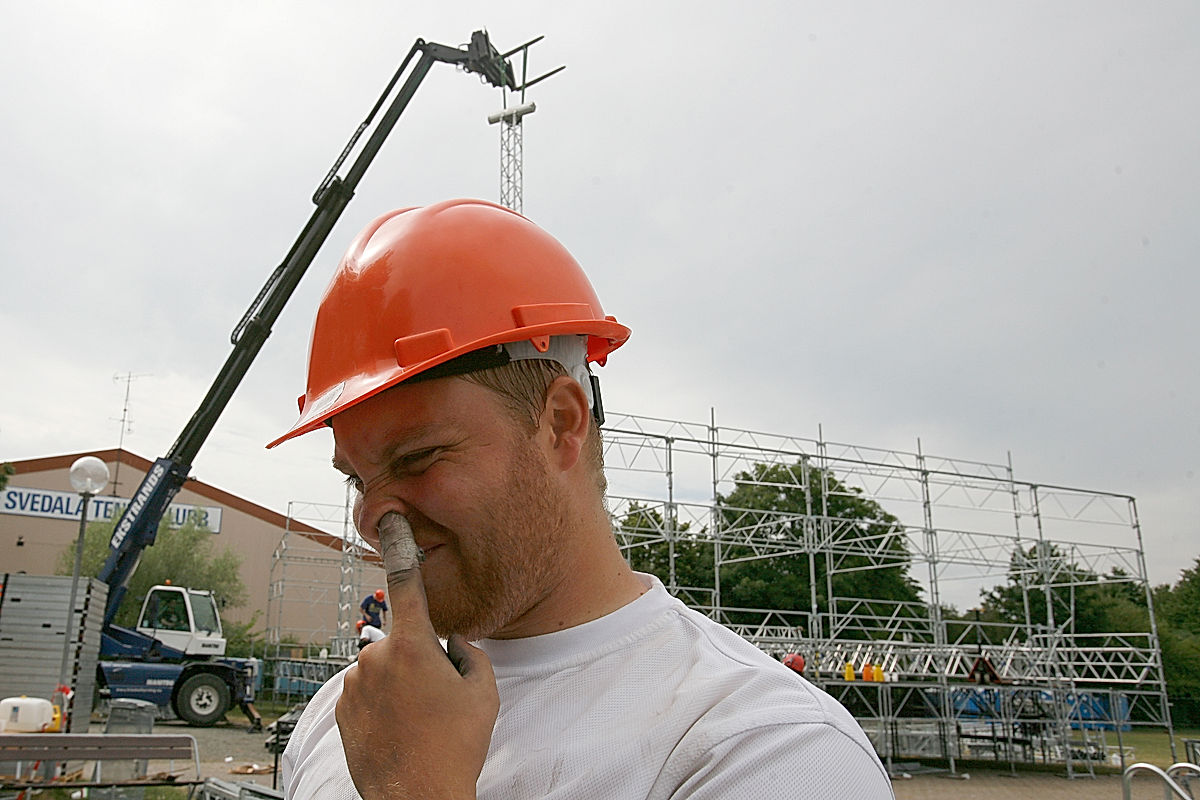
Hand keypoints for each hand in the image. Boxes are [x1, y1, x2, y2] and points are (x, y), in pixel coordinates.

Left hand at [336, 561, 498, 798]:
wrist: (417, 798)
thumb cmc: (455, 746)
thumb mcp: (483, 692)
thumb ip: (469, 652)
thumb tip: (452, 642)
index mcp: (412, 646)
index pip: (405, 584)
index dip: (399, 546)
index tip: (389, 518)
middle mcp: (375, 657)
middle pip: (403, 640)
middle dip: (419, 658)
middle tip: (437, 698)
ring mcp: (354, 684)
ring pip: (383, 668)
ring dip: (398, 683)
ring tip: (419, 720)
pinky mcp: (341, 708)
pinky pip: (366, 691)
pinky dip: (381, 703)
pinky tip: (399, 729)